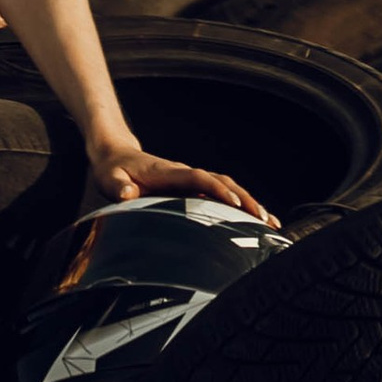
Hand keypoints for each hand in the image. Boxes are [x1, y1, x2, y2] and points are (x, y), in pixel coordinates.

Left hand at [80, 140, 271, 222]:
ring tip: (271, 224)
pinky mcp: (194, 188)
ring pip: (228, 189)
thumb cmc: (113, 171)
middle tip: (264, 220)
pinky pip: (222, 195)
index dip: (217, 190)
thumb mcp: (110, 179)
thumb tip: (126, 194)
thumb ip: (118, 187)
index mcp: (168, 173)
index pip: (198, 178)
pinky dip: (241, 207)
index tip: (234, 203)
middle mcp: (185, 174)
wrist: (116, 157)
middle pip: (223, 183)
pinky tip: (257, 223)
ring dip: (250, 204)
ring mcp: (192, 180)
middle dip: (245, 200)